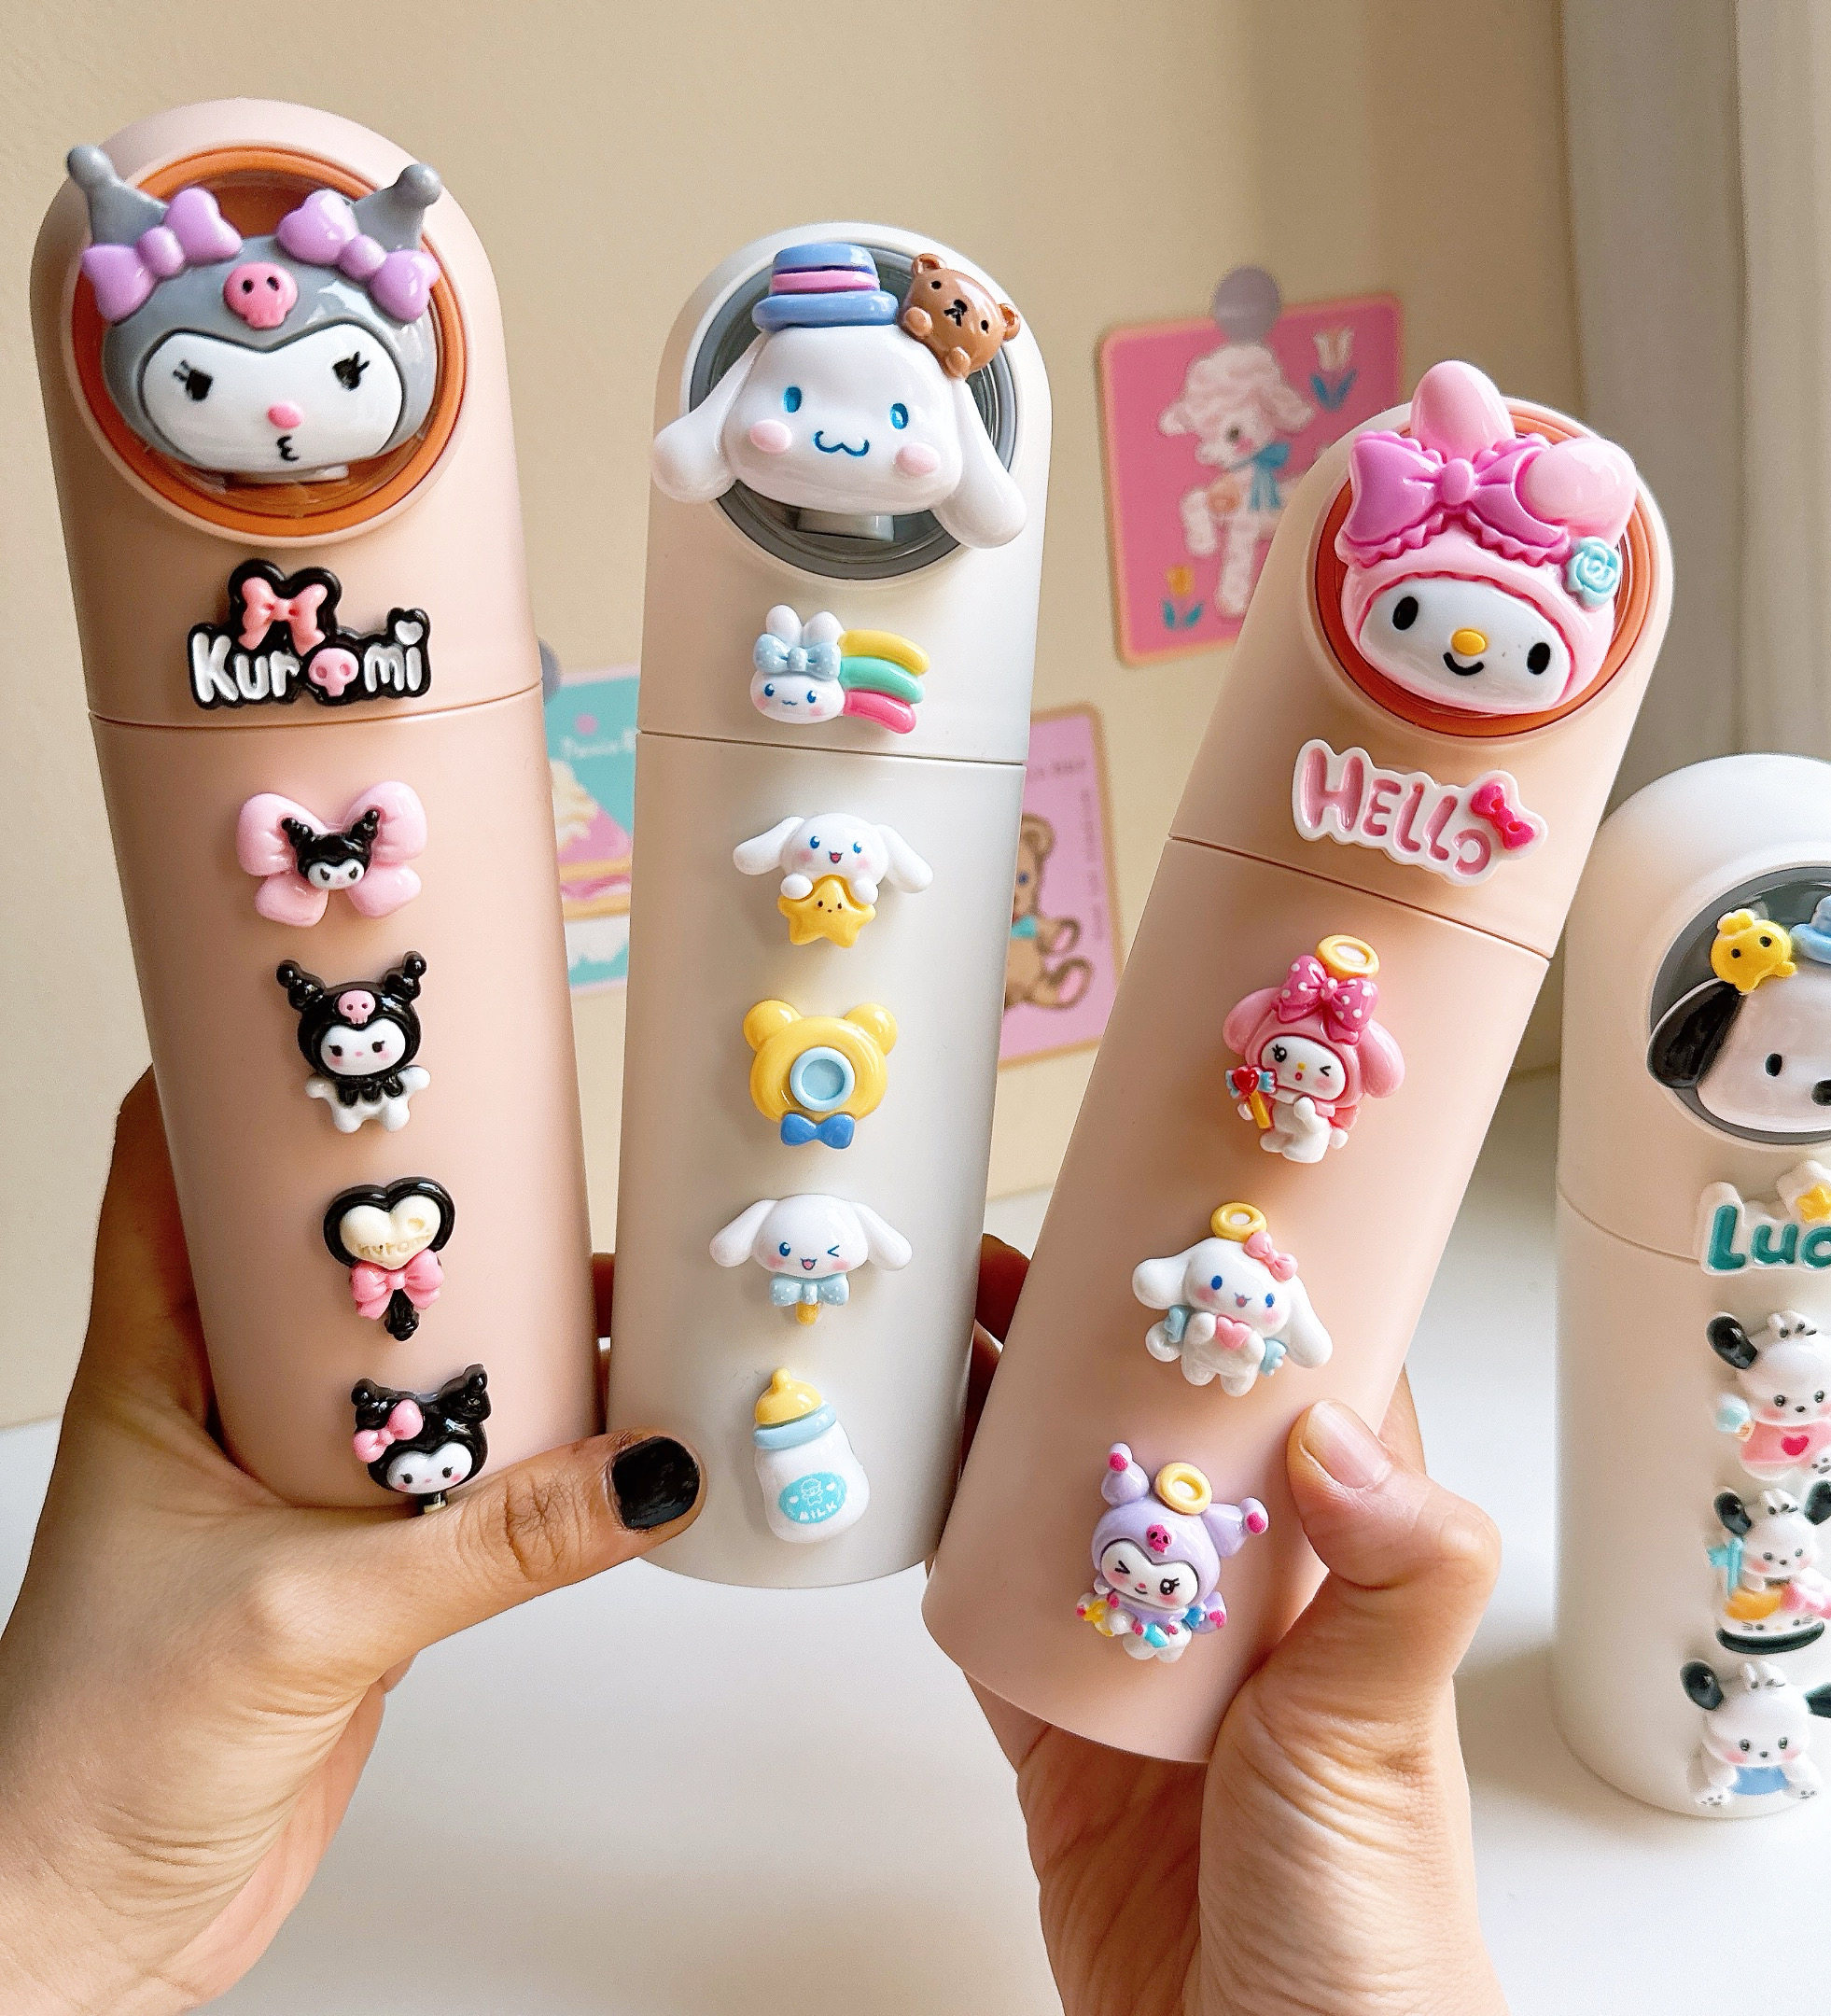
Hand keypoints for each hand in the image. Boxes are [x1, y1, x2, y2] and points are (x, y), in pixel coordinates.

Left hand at [0, 1077, 701, 2013]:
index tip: (342, 1000)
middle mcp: (227, 1401)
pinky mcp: (363, 1563)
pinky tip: (611, 1423)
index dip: (246, 1072)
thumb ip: (487, 1547)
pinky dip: (537, 1439)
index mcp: (157, 1363)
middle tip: (525, 1124)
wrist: (91, 1930)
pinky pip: (465, 1467)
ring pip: (413, 1357)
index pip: (177, 1167)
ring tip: (607, 1268)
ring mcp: (299, 1481)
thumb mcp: (303, 1617)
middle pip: (326, 1246)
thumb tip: (642, 1470)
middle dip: (422, 1187)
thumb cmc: (93, 1763)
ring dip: (501, 1321)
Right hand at [967, 1238, 1506, 2015]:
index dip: (1251, 1303)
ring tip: (956, 1340)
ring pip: (1064, 1507)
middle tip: (1028, 1261)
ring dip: (1014, 1430)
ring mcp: (1140, 1663)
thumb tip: (1334, 1433)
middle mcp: (1239, 1603)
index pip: (1297, 1397)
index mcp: (1334, 1573)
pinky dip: (954, 1551)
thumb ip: (1388, 1580)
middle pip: (1160, 1433)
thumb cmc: (1370, 1929)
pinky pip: (993, 1614)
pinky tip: (918, 1486)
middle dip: (1101, 1347)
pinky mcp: (1059, 1732)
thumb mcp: (1381, 1734)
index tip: (1189, 1215)